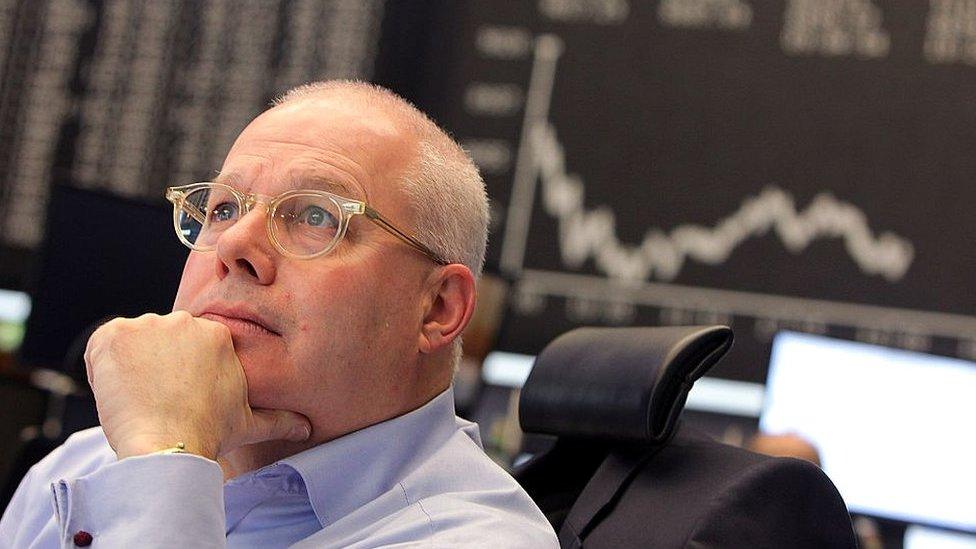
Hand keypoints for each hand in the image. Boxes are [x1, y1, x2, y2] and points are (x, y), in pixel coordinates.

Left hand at [84, 311, 309, 459]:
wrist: (169, 445)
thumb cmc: (209, 435)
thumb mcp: (249, 424)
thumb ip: (278, 419)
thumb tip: (306, 428)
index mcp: (217, 336)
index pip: (186, 345)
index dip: (177, 372)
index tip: (175, 397)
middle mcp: (184, 322)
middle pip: (159, 341)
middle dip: (154, 367)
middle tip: (157, 401)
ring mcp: (148, 325)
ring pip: (130, 343)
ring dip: (129, 368)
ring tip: (138, 401)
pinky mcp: (115, 335)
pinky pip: (101, 346)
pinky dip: (103, 368)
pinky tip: (119, 392)